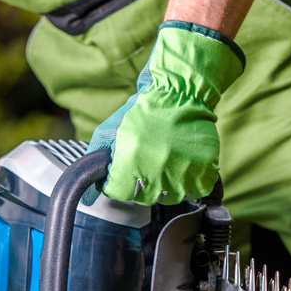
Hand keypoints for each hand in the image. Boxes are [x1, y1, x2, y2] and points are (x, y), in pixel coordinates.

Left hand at [84, 21, 243, 205]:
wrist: (179, 94)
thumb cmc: (142, 112)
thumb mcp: (109, 131)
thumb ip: (95, 162)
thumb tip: (88, 196)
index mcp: (129, 161)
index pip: (117, 192)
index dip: (118, 181)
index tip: (124, 170)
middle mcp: (156, 171)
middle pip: (142, 197)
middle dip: (141, 182)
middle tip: (148, 159)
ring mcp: (181, 173)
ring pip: (168, 197)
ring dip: (165, 183)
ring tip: (166, 159)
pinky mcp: (203, 171)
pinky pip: (193, 192)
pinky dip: (188, 182)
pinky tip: (183, 163)